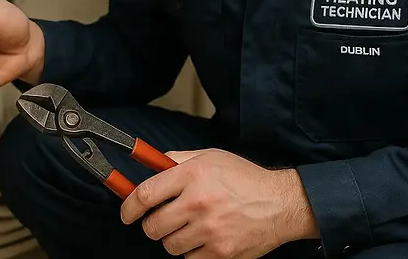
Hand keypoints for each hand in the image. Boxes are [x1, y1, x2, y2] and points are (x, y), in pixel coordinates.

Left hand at [120, 149, 317, 257]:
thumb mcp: (210, 157)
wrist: (280, 204)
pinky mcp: (220, 252)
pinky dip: (192, 251)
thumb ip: (177, 160)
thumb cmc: (245, 179)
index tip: (127, 212)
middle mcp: (198, 202)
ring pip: (169, 245)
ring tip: (189, 226)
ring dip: (173, 238)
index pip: (146, 194)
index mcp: (192, 175)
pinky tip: (204, 237)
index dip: (129, 206)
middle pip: (153, 225)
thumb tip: (150, 164)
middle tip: (161, 220)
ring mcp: (209, 230)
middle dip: (152, 225)